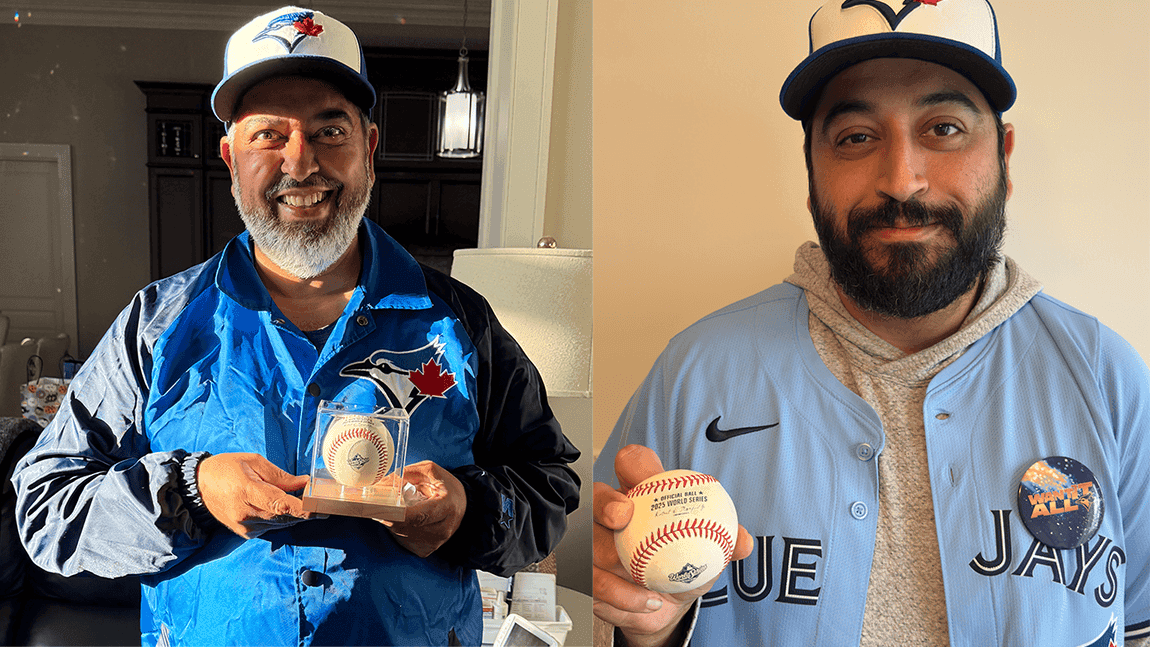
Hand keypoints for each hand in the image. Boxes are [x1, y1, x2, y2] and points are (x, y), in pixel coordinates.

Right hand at [197, 452, 312, 538]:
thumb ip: (281, 476)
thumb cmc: (226, 468)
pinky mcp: (245, 533)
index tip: (321, 508)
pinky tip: (283, 508)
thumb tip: (305, 483)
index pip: (281, 504)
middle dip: (305, 511)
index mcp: (247, 491)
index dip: (303, 509)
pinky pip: (271, 527)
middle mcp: (245, 513)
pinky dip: (280, 519)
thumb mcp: (254, 462)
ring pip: (280, 524)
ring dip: (294, 515)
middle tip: (321, 504)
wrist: (198, 486)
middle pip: (284, 517)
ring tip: (304, 502)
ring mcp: (244, 526)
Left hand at [376, 460, 466, 556]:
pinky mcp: (428, 549)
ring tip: (399, 509)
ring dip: (393, 521)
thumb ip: (404, 475)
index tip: (377, 506)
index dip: (393, 513)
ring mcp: (435, 542)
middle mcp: (443, 529)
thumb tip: (378, 486)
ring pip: (400, 534)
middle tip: (380, 503)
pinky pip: (404, 540)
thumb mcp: (428, 470)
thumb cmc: (445, 486)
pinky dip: (399, 529)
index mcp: (446, 507)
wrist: (462, 504)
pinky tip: (406, 520)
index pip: (416, 516)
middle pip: (404, 526)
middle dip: (387, 514)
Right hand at [593, 445, 753, 646]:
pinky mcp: (586, 573)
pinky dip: (622, 597)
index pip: (631, 464)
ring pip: (590, 546)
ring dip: (618, 569)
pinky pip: (595, 584)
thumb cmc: (681, 563)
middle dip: (604, 502)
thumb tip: (742, 540)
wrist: (663, 603)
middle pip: (595, 496)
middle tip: (623, 518)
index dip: (632, 464)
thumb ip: (725, 541)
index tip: (642, 478)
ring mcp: (592, 542)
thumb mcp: (707, 551)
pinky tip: (645, 602)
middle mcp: (610, 512)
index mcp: (640, 492)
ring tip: (649, 588)